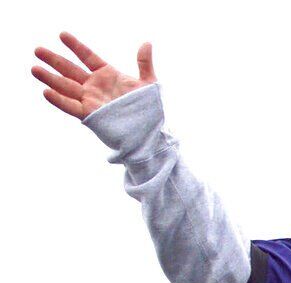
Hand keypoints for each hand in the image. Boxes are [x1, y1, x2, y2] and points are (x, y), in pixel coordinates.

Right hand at [32, 32, 154, 119]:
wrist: (150, 134)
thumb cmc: (149, 110)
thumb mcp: (149, 84)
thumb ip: (144, 63)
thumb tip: (147, 43)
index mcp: (108, 75)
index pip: (88, 57)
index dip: (76, 46)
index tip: (62, 35)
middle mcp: (95, 86)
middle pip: (70, 70)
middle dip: (54, 60)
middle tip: (37, 50)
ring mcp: (91, 100)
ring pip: (66, 87)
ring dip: (50, 78)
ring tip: (34, 68)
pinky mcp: (90, 115)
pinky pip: (71, 107)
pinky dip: (59, 100)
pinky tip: (46, 92)